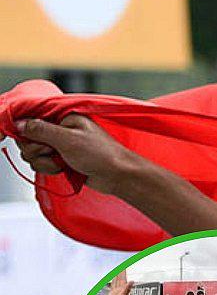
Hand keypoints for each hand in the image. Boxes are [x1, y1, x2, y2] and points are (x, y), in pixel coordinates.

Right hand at [13, 114, 142, 193]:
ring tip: (62, 163)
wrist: (118, 176)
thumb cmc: (102, 155)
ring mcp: (61, 145)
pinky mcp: (62, 159)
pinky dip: (50, 168)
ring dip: (45, 162)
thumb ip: (41, 130)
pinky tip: (63, 169)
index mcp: (64, 118)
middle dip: (37, 151)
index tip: (37, 142)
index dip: (28, 134)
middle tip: (54, 153)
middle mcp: (61, 130)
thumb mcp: (68, 139)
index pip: (31, 121)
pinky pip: (43, 163)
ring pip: (34, 153)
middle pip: (29, 139)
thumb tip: (20, 124)